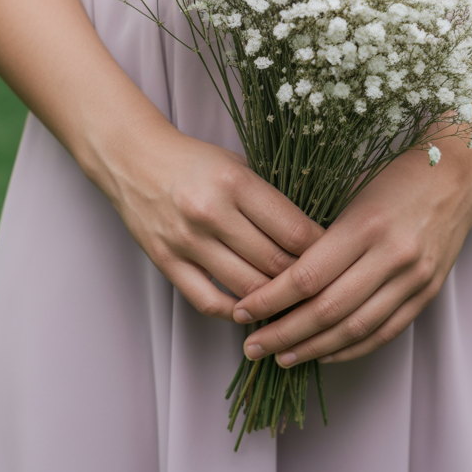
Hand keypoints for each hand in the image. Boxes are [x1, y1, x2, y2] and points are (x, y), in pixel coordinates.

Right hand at [98, 118, 324, 320]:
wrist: (134, 159)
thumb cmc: (196, 162)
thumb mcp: (239, 166)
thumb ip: (271, 201)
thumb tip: (315, 238)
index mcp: (235, 182)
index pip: (294, 230)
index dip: (323, 249)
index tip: (338, 257)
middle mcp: (211, 212)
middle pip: (275, 263)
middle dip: (304, 279)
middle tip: (322, 287)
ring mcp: (187, 240)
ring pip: (247, 288)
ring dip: (274, 301)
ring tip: (293, 304)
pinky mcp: (166, 261)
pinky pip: (208, 301)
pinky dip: (235, 312)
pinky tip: (250, 310)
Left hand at [232, 140, 471, 364]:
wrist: (459, 177)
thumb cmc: (396, 175)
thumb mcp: (352, 191)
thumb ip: (319, 231)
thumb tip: (273, 268)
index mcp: (365, 224)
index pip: (307, 275)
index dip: (271, 299)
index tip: (243, 310)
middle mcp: (391, 255)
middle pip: (327, 310)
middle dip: (284, 332)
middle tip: (252, 345)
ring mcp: (413, 279)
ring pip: (355, 329)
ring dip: (314, 349)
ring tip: (281, 356)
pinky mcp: (427, 293)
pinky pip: (384, 332)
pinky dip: (351, 348)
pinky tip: (324, 354)